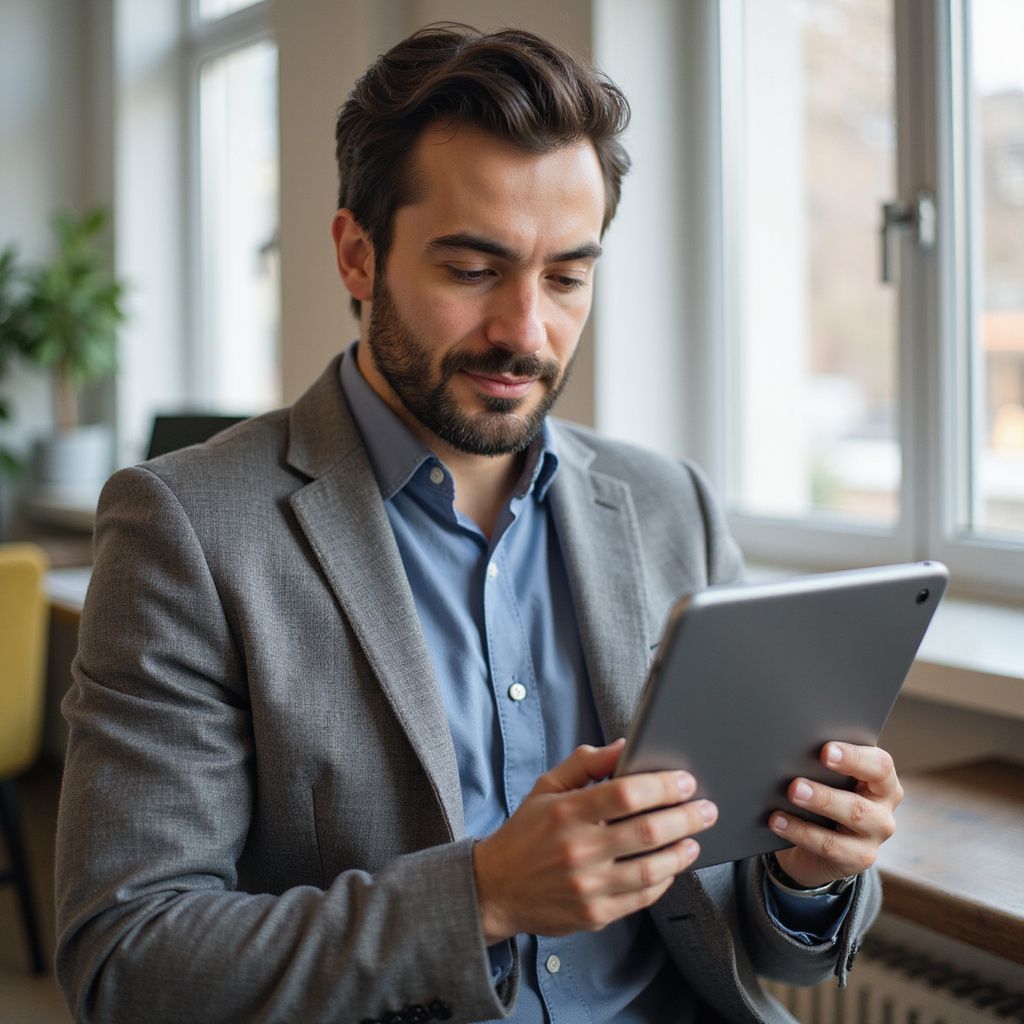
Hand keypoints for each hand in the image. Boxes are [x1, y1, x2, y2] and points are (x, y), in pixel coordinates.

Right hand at [472, 740, 716, 942]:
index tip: (685, 780)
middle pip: (647, 831)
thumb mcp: (546, 787)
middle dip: (686, 817)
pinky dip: (663, 880)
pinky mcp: (594, 914)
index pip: (625, 793)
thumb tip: (625, 746)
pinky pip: (641, 897)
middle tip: (707, 808)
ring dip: (682, 852)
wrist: (496, 889)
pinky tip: (672, 866)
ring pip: (651, 869)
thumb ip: (585, 763)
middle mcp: (578, 849)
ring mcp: (588, 886)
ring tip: (695, 838)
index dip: (662, 785)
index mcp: (567, 812)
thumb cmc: (526, 833)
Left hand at [770, 741, 902, 888]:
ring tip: (790, 796)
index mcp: (882, 779)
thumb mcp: (828, 778)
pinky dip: (800, 832)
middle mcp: (884, 808)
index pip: (880, 765)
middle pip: (861, 801)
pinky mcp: (859, 858)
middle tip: (796, 783)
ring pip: (852, 819)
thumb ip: (822, 764)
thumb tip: (794, 750)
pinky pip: (830, 846)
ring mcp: (875, 836)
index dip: (854, 757)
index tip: (825, 751)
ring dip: (818, 805)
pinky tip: (778, 821)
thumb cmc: (824, 794)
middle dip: (827, 791)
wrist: (815, 842)